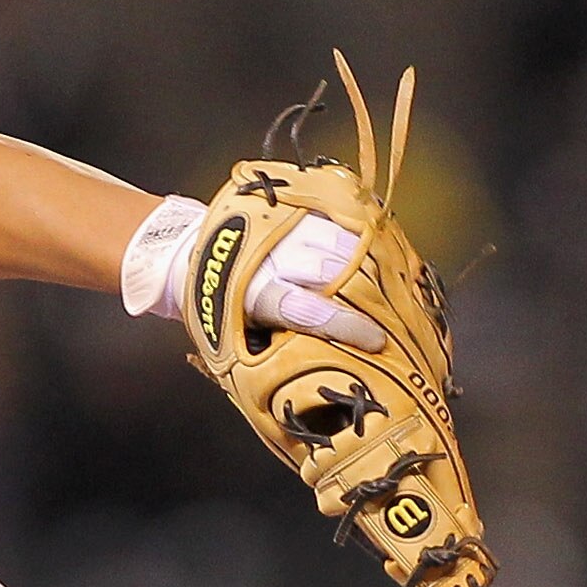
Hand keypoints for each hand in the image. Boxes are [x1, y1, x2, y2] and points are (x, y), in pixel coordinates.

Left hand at [120, 202, 388, 350]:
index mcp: (261, 294)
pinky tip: (378, 250)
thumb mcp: (237, 335)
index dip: (348, 327)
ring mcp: (287, 227)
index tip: (378, 340)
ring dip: (371, 264)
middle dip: (370, 294)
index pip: (312, 312)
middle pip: (337, 273)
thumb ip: (275, 348)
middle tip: (398, 313)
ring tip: (395, 282)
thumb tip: (313, 377)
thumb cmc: (217, 306)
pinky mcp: (293, 208)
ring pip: (343, 242)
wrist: (189, 251)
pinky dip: (361, 237)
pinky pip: (338, 218)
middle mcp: (278, 256)